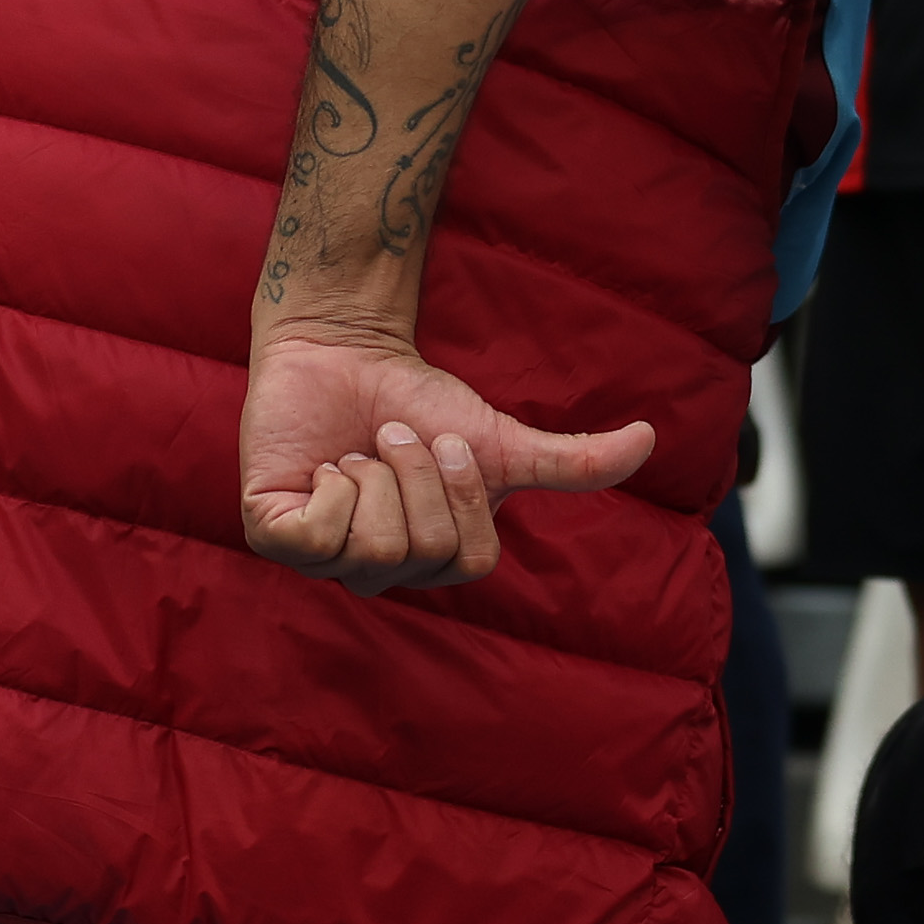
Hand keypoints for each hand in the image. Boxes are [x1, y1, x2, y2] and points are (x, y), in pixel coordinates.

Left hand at [236, 320, 654, 597]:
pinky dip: (332, 486)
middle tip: (394, 436)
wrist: (347, 352)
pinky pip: (311, 539)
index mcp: (434, 560)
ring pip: (369, 547)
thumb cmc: (421, 403)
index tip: (448, 442)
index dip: (464, 497)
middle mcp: (379, 571)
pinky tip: (326, 466)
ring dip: (375, 472)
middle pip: (420, 554)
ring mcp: (324, 559)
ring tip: (360, 448)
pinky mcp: (274, 536)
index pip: (469, 562)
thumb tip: (649, 439)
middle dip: (418, 475)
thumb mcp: (500, 440)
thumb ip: (571, 460)